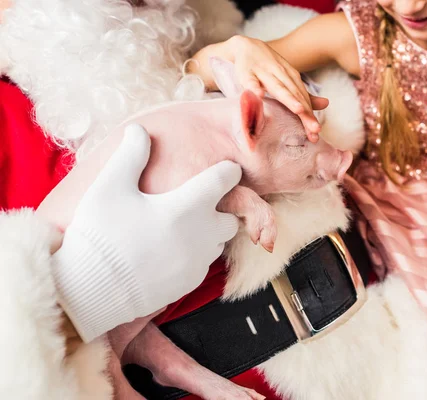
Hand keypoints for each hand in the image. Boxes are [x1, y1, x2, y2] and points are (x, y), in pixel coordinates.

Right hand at [53, 124, 241, 341]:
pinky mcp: (190, 282)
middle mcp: (202, 235)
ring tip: (180, 227)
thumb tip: (139, 130)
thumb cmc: (101, 234)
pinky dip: (194, 254)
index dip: (227, 171)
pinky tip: (169, 251)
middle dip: (219, 208)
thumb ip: (131, 155)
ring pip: (218, 241)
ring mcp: (198, 262)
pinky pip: (203, 263)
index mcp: (189, 206)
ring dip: (208, 232)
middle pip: (230, 217)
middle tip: (194, 202)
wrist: (91, 290)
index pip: (225, 180)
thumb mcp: (110, 187)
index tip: (224, 168)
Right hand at [188, 35, 328, 141]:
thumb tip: (326, 104)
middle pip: (294, 95)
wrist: (245, 46)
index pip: (303, 98)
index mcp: (291, 77)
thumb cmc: (268, 67)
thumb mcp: (286, 79)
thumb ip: (302, 94)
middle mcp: (280, 74)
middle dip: (305, 112)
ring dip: (288, 98)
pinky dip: (254, 87)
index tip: (316, 133)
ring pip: (276, 86)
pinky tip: (258, 95)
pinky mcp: (245, 71)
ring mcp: (263, 72)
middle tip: (315, 129)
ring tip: (298, 110)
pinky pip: (250, 80)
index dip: (310, 116)